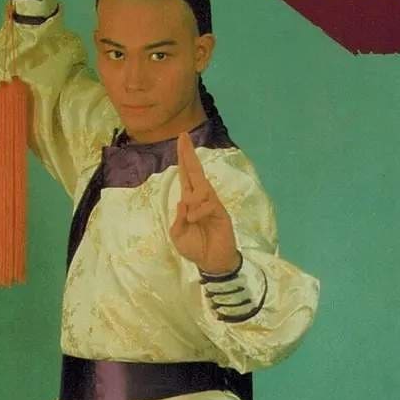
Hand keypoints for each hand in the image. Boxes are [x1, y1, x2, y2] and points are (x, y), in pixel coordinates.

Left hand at [169, 132, 239, 273]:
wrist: (212, 263)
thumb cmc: (195, 248)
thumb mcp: (178, 235)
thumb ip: (178, 219)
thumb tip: (183, 202)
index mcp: (189, 201)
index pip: (185, 175)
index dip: (183, 159)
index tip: (181, 140)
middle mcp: (201, 199)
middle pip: (195, 172)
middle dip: (189, 155)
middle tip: (184, 136)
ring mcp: (212, 205)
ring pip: (201, 188)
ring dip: (193, 198)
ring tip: (191, 216)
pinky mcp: (221, 213)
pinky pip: (208, 204)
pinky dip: (199, 210)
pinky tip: (195, 220)